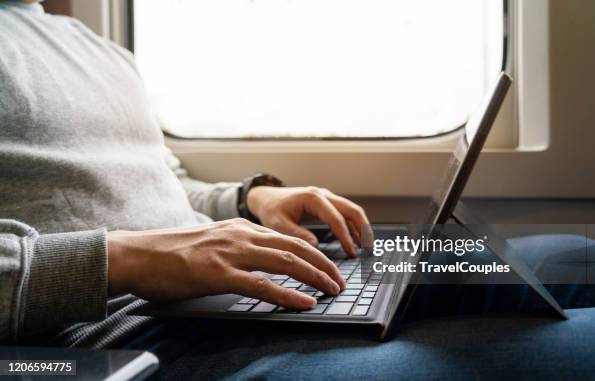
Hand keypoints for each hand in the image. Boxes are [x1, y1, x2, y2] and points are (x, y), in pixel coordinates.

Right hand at [107, 218, 344, 308]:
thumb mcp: (210, 243)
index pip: (287, 237)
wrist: (137, 254)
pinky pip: (262, 285)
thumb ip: (235, 249)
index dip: (313, 253)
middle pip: (295, 247)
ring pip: (286, 262)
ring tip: (333, 290)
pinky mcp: (218, 273)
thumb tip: (258, 266)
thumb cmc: (169, 254)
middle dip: (324, 265)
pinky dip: (288, 295)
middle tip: (341, 281)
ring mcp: (230, 252)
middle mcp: (240, 234)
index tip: (329, 267)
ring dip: (315, 277)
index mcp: (239, 227)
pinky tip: (304, 303)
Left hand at [246, 186, 370, 256]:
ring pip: (351, 210)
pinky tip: (356, 240)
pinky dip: (353, 226)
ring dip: (361, 227)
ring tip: (366, 247)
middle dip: (363, 229)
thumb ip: (296, 233)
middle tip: (369, 249)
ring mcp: (326, 198)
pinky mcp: (326, 203)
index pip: (336, 218)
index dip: (345, 236)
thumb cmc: (271, 210)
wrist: (266, 198)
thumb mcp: (277, 224)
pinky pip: (345, 213)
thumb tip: (315, 246)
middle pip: (351, 210)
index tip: (351, 252)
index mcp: (312, 198)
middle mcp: (323, 195)